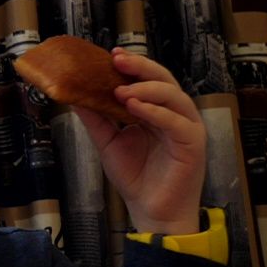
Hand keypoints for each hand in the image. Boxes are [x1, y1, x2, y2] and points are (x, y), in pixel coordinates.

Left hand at [74, 50, 206, 236]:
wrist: (152, 211)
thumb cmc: (136, 178)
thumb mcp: (108, 143)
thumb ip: (96, 119)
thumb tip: (73, 95)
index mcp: (157, 110)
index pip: (148, 79)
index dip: (132, 65)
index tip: (111, 54)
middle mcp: (174, 114)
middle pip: (163, 79)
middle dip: (140, 67)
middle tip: (117, 60)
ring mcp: (186, 126)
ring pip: (173, 95)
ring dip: (146, 89)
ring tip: (121, 90)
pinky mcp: (192, 143)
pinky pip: (175, 121)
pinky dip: (156, 112)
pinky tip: (136, 107)